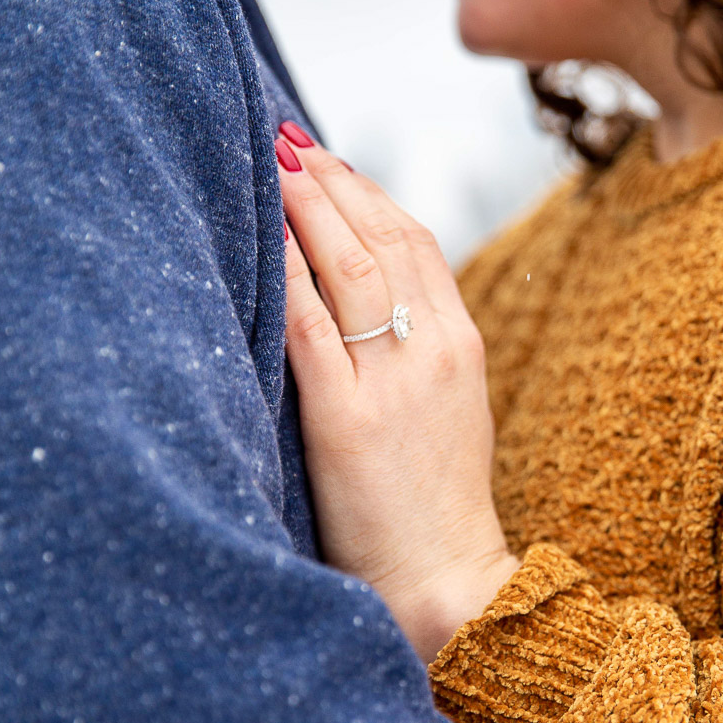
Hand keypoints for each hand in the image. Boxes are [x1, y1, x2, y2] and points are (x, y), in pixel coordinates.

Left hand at [276, 126, 518, 662]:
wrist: (445, 583)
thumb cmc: (433, 508)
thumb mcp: (448, 414)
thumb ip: (417, 354)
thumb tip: (363, 303)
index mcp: (461, 346)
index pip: (416, 241)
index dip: (368, 192)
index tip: (327, 159)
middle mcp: (434, 351)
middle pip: (383, 237)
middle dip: (332, 182)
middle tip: (286, 139)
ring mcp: (394, 383)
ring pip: (351, 266)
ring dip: (307, 206)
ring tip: (270, 164)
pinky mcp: (348, 419)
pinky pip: (311, 326)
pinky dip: (286, 272)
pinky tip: (261, 238)